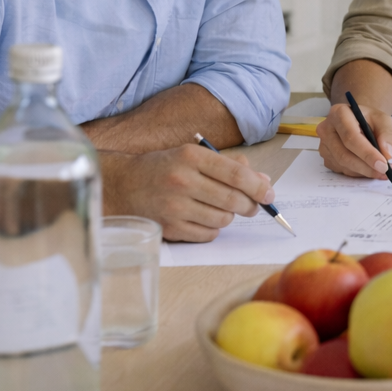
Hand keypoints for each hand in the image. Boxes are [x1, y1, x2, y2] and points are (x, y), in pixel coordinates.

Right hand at [102, 144, 273, 242]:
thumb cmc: (163, 169)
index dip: (258, 186)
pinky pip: (207, 234)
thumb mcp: (193, 156)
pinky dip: (213, 228)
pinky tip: (204, 218)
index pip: (235, 174)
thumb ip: (228, 166)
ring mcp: (175, 207)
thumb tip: (263, 182)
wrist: (121, 186)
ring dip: (229, 216)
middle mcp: (182, 181)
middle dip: (250, 205)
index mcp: (191, 157)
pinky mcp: (170, 228)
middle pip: (233, 199)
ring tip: (219, 208)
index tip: (270, 194)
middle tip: (252, 205)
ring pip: (223, 219)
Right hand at [317, 102, 391, 179]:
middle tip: (386, 172)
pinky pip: (342, 170)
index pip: (351, 136)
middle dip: (367, 167)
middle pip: (344, 154)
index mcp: (339, 113)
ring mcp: (324, 145)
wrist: (359, 121)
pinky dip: (359, 173)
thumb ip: (387, 134)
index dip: (367, 153)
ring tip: (383, 171)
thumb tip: (386, 153)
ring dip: (365, 172)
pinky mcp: (326, 157)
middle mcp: (327, 129)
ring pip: (343, 165)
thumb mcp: (383, 120)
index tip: (383, 165)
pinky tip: (370, 169)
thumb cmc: (369, 119)